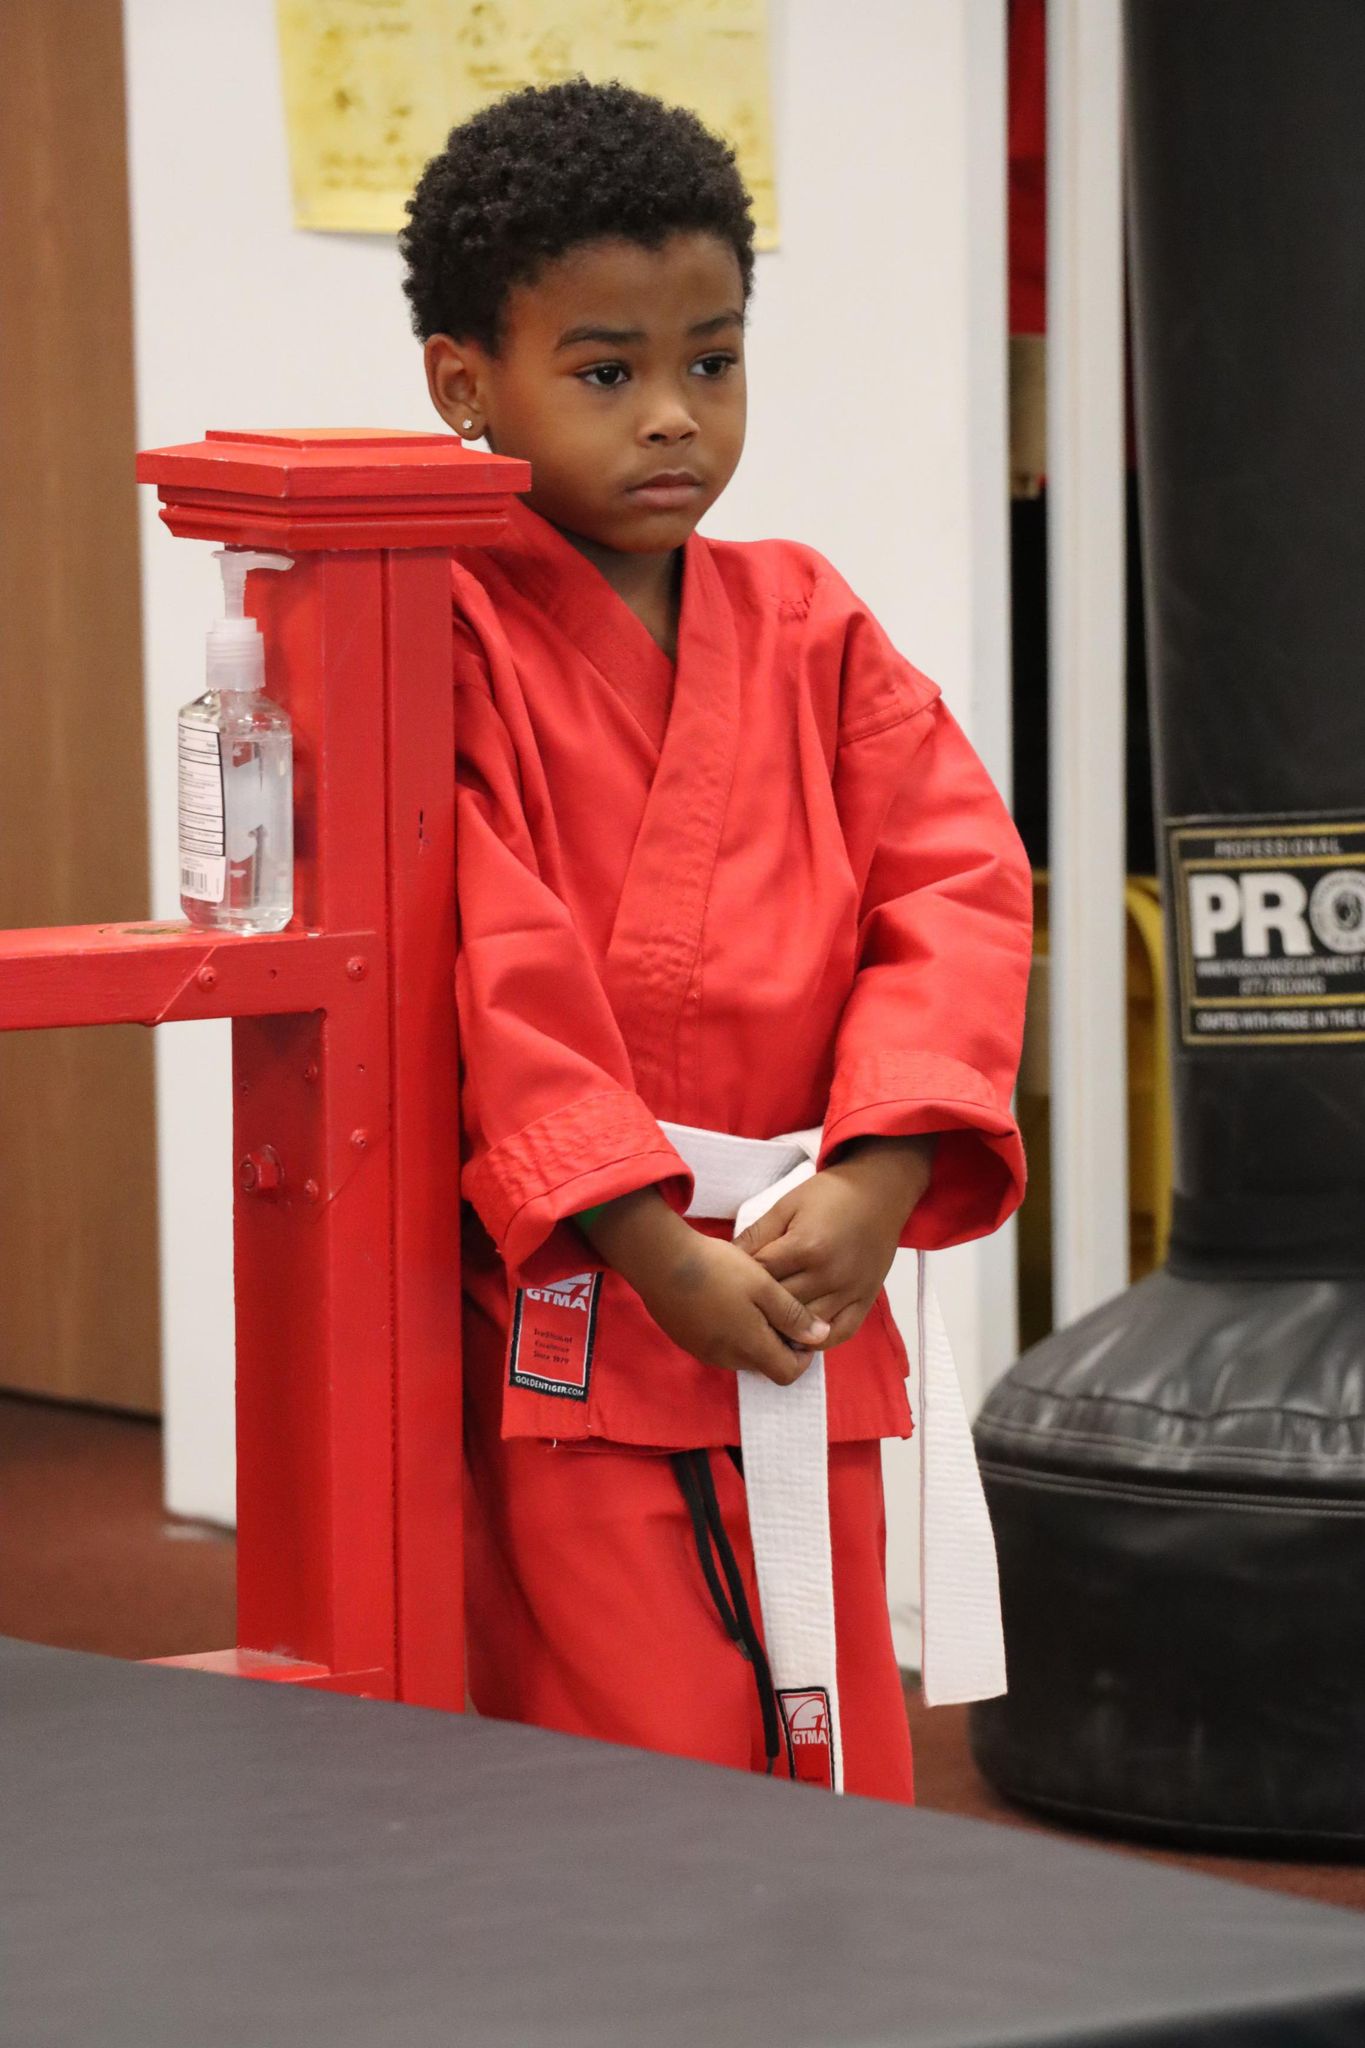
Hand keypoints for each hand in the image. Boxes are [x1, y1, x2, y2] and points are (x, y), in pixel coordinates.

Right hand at [579, 1189, 830, 1385]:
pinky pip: (719, 1346)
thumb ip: (792, 1314)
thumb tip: (821, 1337)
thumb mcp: (763, 1285)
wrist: (660, 1259)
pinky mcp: (687, 1340)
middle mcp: (726, 1358)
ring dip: (753, 1337)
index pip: (788, 1373)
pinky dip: (730, 1331)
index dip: (803, 1355)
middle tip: (776, 1305)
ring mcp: (703, 1352)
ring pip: (741, 1356)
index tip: (801, 1325)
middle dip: (777, 1343)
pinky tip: (725, 1299)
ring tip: (750, 1299)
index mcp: (749, 1346)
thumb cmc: (717, 1268)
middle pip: (764, 1365)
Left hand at [735, 1136, 935, 1349]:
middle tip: (740, 1311)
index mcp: (806, 1246)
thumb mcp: (786, 1205)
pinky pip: (839, 1333)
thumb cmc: (829, 1195)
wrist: (879, 1193)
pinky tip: (800, 1336)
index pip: (762, 1277)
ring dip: (784, 1330)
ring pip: (806, 1326)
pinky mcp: (865, 1300)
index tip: (729, 1285)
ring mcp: (849, 1291)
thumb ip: (756, 1235)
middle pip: (781, 1306)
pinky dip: (818, 1341)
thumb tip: (727, 1260)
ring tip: (765, 1328)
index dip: (742, 1282)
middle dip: (758, 1308)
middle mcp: (829, 1274)